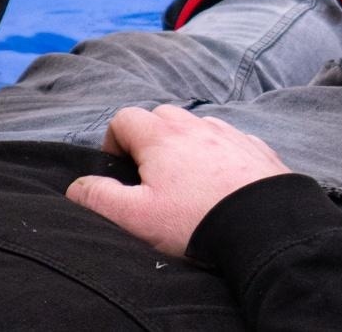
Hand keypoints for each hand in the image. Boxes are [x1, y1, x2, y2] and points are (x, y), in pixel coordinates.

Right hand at [66, 105, 291, 256]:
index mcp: (162, 136)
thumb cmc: (195, 220)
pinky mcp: (255, 148)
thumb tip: (77, 186)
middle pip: (161, 116)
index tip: (121, 172)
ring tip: (185, 182)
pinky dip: (216, 153)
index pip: (125, 118)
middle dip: (149, 139)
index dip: (114, 142)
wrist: (263, 225)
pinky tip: (219, 182)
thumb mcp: (135, 217)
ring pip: (197, 126)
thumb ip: (99, 198)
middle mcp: (197, 125)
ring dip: (184, 144)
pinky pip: (228, 140)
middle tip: (150, 177)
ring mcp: (230, 133)